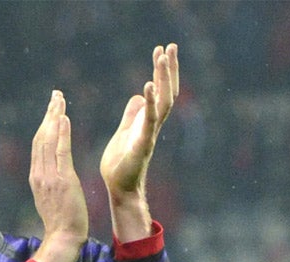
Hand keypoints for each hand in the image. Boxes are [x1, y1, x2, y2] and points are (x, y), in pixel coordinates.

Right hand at [28, 91, 87, 261]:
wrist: (63, 238)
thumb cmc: (61, 223)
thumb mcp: (50, 198)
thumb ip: (49, 182)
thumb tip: (50, 173)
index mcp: (36, 177)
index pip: (39, 145)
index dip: (44, 124)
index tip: (51, 110)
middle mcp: (39, 174)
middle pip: (41, 137)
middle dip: (48, 114)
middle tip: (55, 96)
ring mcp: (49, 177)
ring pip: (49, 141)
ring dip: (54, 117)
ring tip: (59, 100)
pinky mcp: (62, 180)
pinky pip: (61, 152)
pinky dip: (61, 134)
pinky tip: (63, 118)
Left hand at [99, 45, 179, 207]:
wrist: (119, 189)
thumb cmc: (120, 165)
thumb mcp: (124, 132)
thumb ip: (132, 115)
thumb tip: (139, 97)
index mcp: (147, 121)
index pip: (160, 91)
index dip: (162, 72)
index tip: (162, 50)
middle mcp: (152, 125)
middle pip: (167, 91)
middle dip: (169, 68)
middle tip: (171, 45)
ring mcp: (149, 133)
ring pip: (163, 102)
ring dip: (163, 78)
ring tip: (162, 57)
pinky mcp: (142, 144)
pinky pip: (149, 120)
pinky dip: (151, 103)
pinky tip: (149, 85)